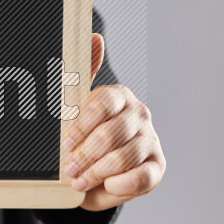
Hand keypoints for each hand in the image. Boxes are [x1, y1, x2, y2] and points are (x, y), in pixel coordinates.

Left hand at [63, 34, 165, 210]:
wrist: (94, 171)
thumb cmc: (84, 136)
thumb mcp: (75, 106)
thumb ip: (81, 73)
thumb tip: (95, 37)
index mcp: (117, 96)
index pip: (102, 104)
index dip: (82, 125)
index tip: (66, 142)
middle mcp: (138, 114)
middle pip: (111, 133)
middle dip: (86, 154)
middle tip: (70, 167)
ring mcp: (150, 140)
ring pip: (124, 157)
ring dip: (97, 172)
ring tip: (80, 179)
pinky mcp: (157, 167)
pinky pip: (141, 178)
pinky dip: (120, 185)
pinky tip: (106, 185)